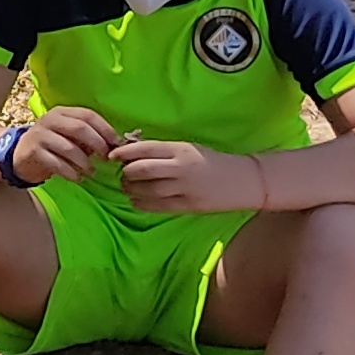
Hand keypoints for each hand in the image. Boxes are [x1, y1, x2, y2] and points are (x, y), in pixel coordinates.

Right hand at [10, 107, 121, 184]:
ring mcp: (40, 135)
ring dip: (84, 162)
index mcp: (62, 112)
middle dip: (97, 144)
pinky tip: (77, 178)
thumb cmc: (53, 145)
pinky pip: (56, 163)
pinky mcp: (34, 152)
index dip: (105, 129)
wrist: (21, 155)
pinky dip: (70, 172)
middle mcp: (50, 120)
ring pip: (68, 147)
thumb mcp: (69, 136)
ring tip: (92, 172)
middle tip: (106, 158)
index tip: (117, 144)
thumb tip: (115, 146)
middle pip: (79, 128)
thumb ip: (88, 137)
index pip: (88, 115)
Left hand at [109, 139, 265, 213]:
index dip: (124, 153)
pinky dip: (142, 203)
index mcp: (180, 149)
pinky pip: (158, 206)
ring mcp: (185, 188)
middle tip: (121, 174)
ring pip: (147, 190)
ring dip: (131, 189)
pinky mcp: (188, 206)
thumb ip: (162, 150)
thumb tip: (131, 151)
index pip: (144, 149)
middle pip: (142, 170)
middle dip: (126, 173)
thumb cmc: (211, 161)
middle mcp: (181, 167)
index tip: (113, 156)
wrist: (242, 180)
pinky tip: (136, 200)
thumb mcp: (187, 148)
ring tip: (127, 187)